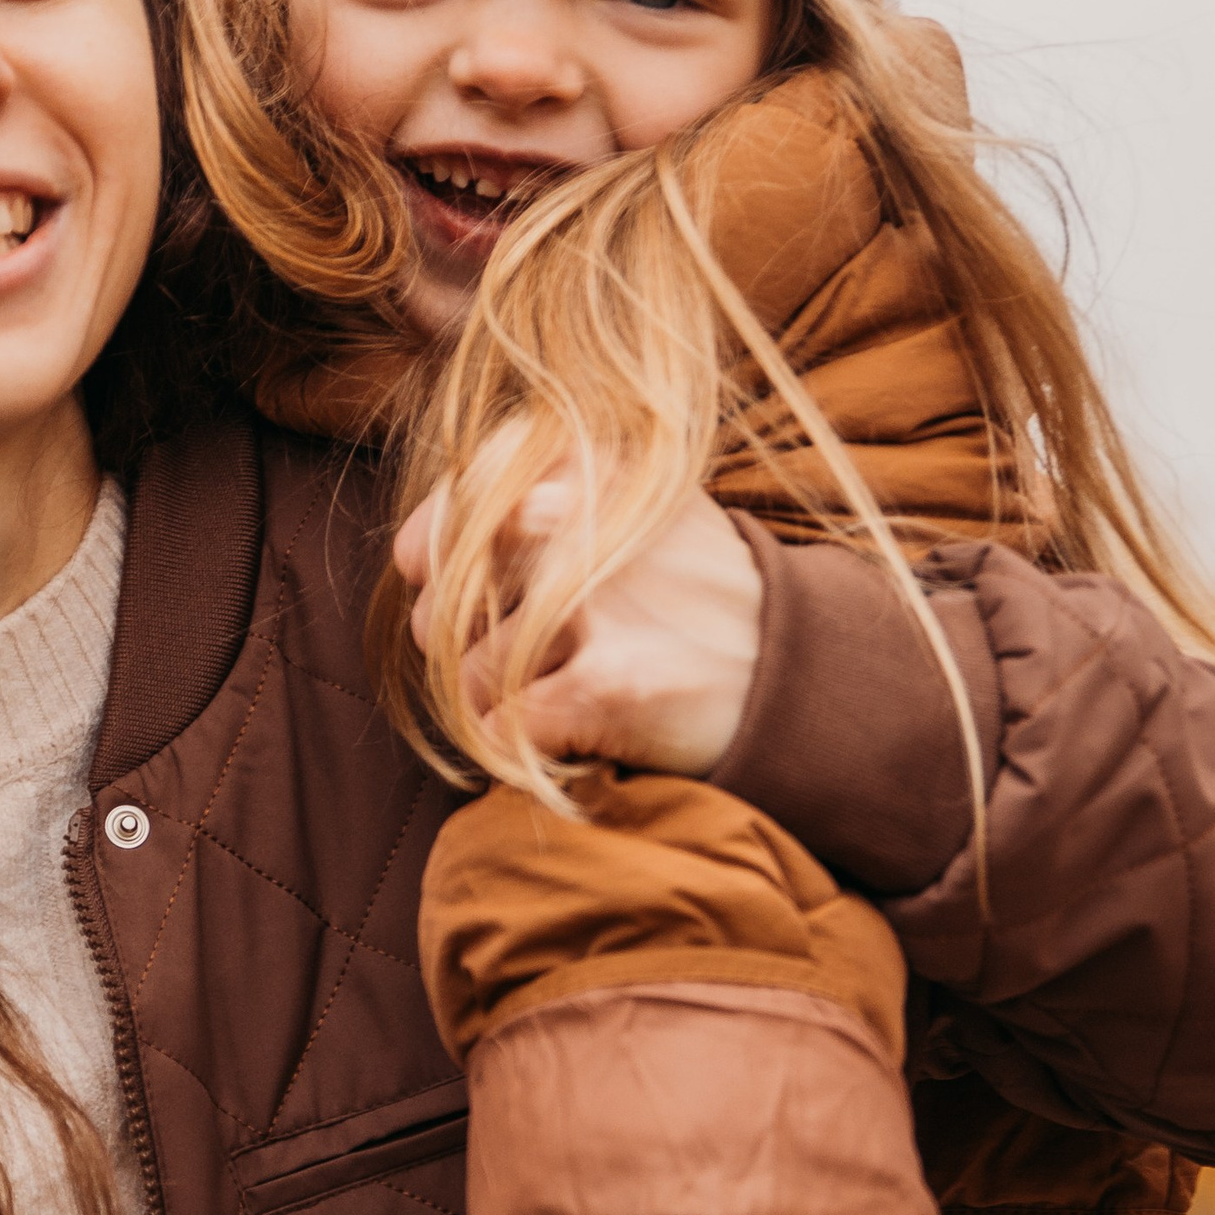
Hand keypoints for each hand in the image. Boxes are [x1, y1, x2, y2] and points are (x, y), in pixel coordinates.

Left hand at [392, 478, 762, 774]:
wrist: (806, 677)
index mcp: (595, 467)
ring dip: (490, 701)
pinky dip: (519, 747)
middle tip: (502, 654)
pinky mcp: (608, 684)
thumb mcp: (639, 511)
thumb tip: (408, 553)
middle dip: (448, 632)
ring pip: (464, 667)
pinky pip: (501, 725)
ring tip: (550, 697)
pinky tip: (570, 738)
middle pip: (446, 581)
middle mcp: (588, 520)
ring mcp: (598, 602)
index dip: (435, 540)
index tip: (433, 571)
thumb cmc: (697, 597)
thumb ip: (536, 503)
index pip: (467, 489)